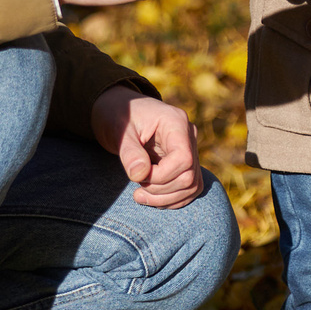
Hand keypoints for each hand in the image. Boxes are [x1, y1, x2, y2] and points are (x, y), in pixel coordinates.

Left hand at [89, 87, 207, 208]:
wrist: (119, 110)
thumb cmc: (118, 116)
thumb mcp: (119, 131)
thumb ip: (129, 153)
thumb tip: (140, 175)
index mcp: (176, 122)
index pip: (183, 159)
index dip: (162, 176)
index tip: (138, 177)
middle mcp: (188, 136)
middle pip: (189, 177)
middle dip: (160, 190)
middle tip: (137, 186)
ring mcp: (190, 150)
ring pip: (192, 186)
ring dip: (165, 199)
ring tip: (140, 194)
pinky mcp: (185, 163)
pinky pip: (189, 188)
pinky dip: (171, 199)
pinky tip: (150, 197)